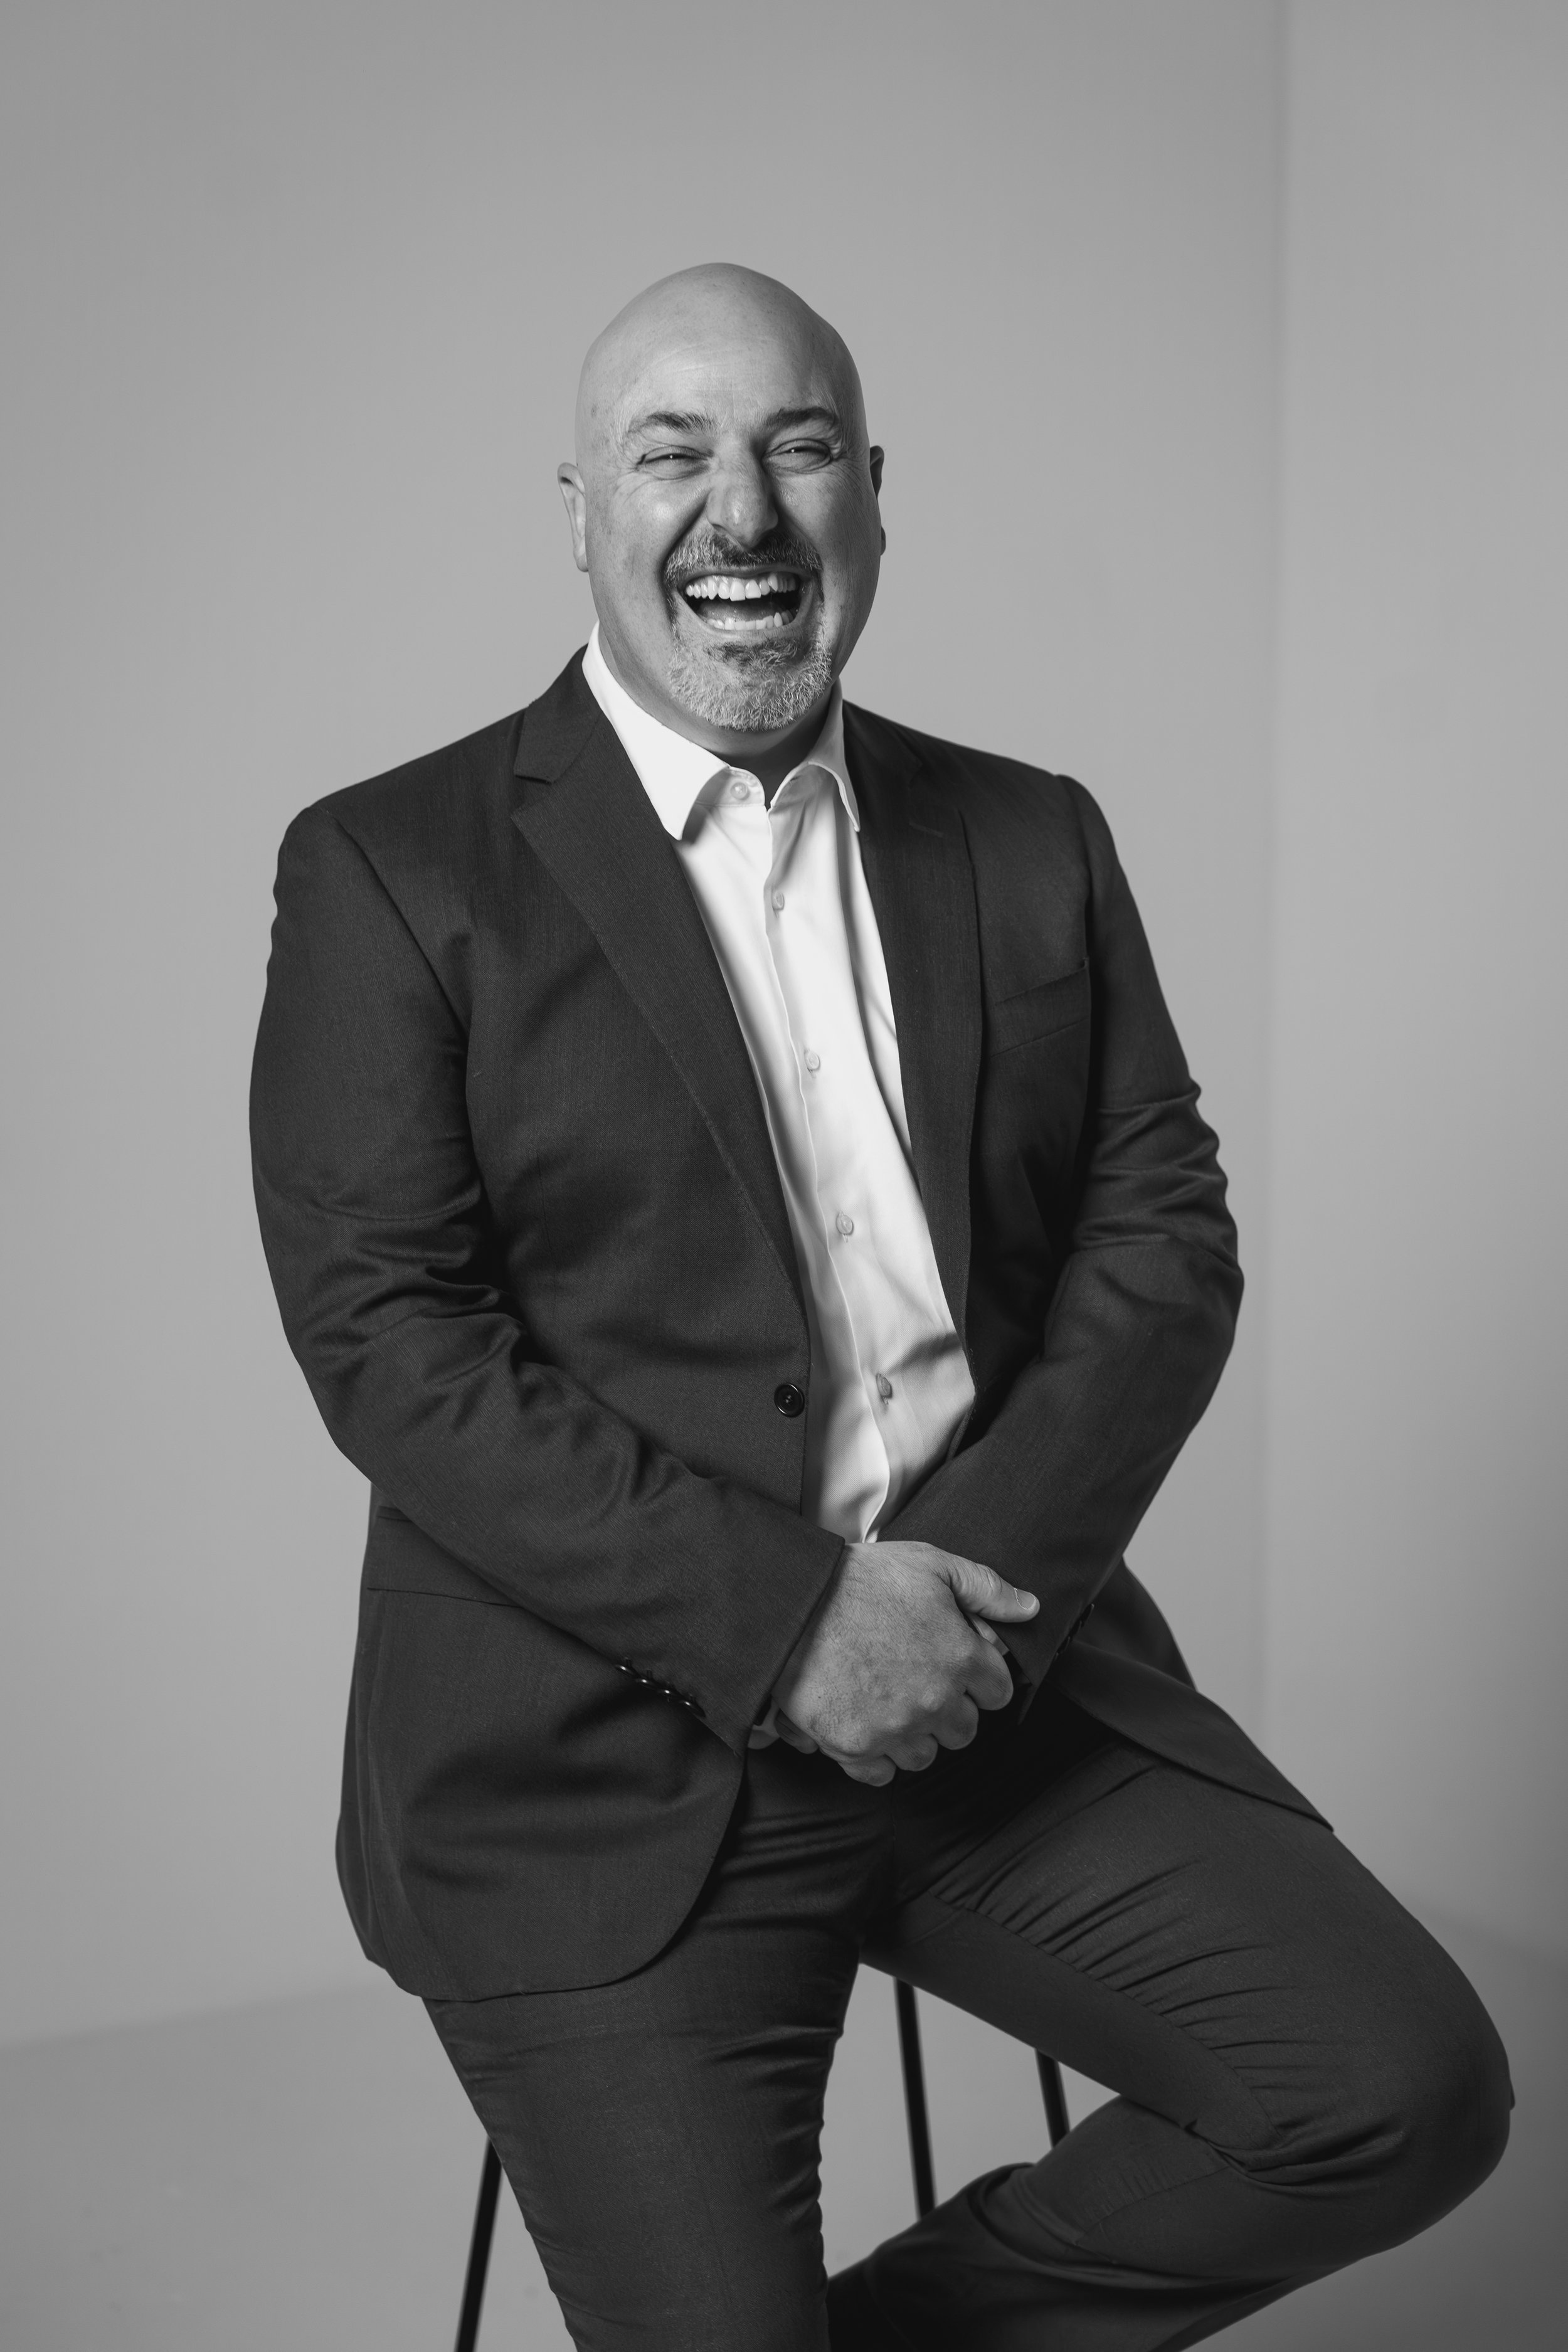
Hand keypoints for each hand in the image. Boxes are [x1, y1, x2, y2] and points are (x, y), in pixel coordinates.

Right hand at [770, 1541, 1038, 1786]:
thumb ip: (986, 1588)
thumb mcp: (930, 1564)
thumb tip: (1030, 1608)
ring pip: (926, 1755)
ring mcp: (896, 1728)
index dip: (978, 1677)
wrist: (790, 1602)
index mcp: (961, 1657)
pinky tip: (865, 1724)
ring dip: (913, 1735)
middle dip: (948, 1709)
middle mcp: (936, 1700)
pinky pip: (883, 1773)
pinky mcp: (856, 1747)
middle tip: (916, 1680)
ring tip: (887, 1701)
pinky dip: (877, 1756)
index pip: (998, 1692)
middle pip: (964, 1730)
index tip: (954, 1664)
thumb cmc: (860, 1579)